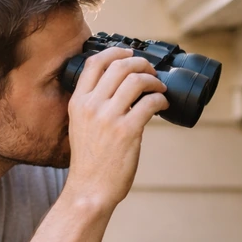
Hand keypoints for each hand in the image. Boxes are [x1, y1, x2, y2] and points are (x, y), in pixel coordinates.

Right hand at [66, 47, 168, 208]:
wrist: (90, 189)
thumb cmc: (89, 162)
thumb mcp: (80, 126)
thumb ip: (93, 106)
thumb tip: (121, 90)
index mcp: (78, 102)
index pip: (94, 63)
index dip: (115, 52)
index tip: (129, 53)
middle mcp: (92, 106)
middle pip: (119, 66)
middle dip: (141, 63)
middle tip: (151, 72)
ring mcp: (109, 118)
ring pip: (136, 80)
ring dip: (153, 80)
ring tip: (160, 88)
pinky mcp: (127, 131)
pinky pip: (150, 103)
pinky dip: (161, 100)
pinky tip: (163, 104)